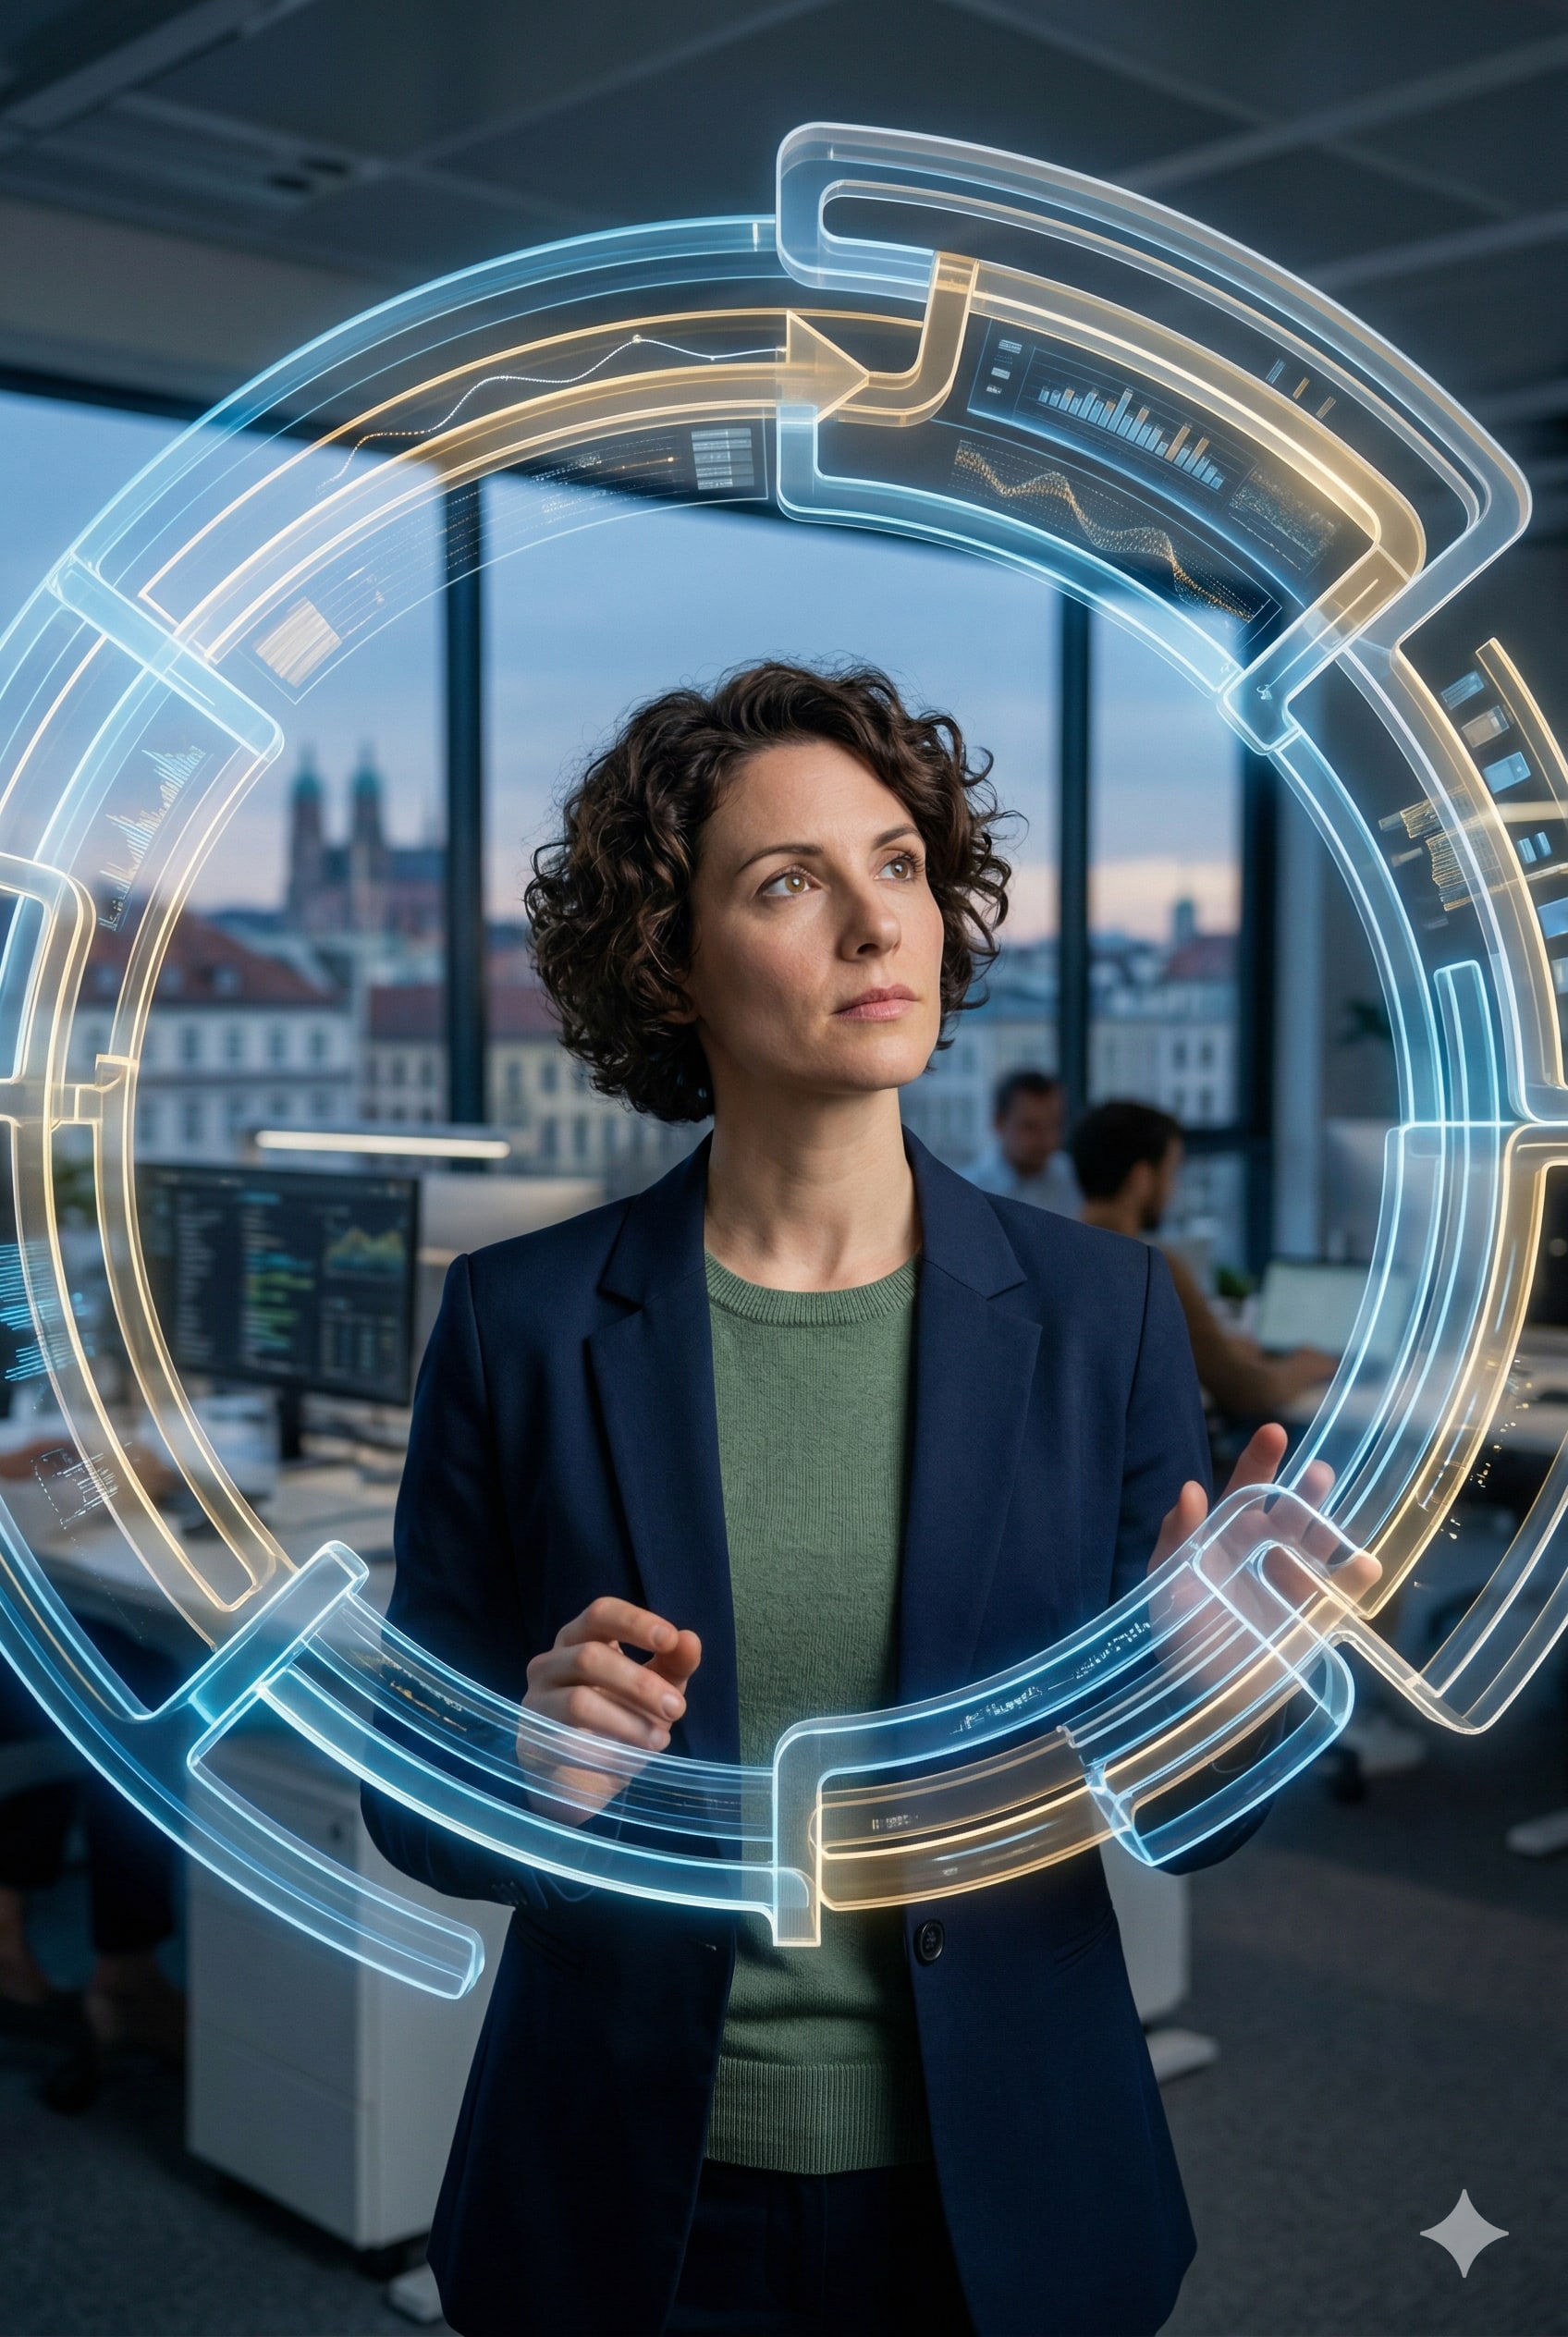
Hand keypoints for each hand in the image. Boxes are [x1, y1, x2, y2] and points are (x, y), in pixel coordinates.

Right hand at [520, 1597, 701, 1821]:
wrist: (582, 1777)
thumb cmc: (618, 1720)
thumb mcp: (655, 1689)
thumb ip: (673, 1664)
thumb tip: (689, 1640)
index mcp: (580, 1639)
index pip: (600, 1614)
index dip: (634, 1623)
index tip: (670, 1639)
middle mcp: (551, 1662)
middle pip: (590, 1656)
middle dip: (640, 1682)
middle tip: (677, 1708)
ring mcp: (537, 1701)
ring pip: (579, 1701)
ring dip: (627, 1720)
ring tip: (660, 1739)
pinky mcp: (535, 1740)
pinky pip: (570, 1743)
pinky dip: (608, 1751)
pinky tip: (630, 1758)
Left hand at [1146, 1423, 1379, 1686]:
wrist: (1207, 1693)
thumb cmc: (1182, 1631)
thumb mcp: (1168, 1585)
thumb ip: (1176, 1540)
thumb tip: (1190, 1489)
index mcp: (1227, 1537)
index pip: (1245, 1492)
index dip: (1260, 1462)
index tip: (1275, 1432)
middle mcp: (1265, 1552)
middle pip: (1288, 1515)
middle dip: (1304, 1492)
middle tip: (1319, 1474)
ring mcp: (1293, 1582)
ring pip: (1316, 1547)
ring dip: (1328, 1533)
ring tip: (1332, 1534)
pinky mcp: (1314, 1616)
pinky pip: (1338, 1594)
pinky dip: (1353, 1579)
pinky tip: (1366, 1565)